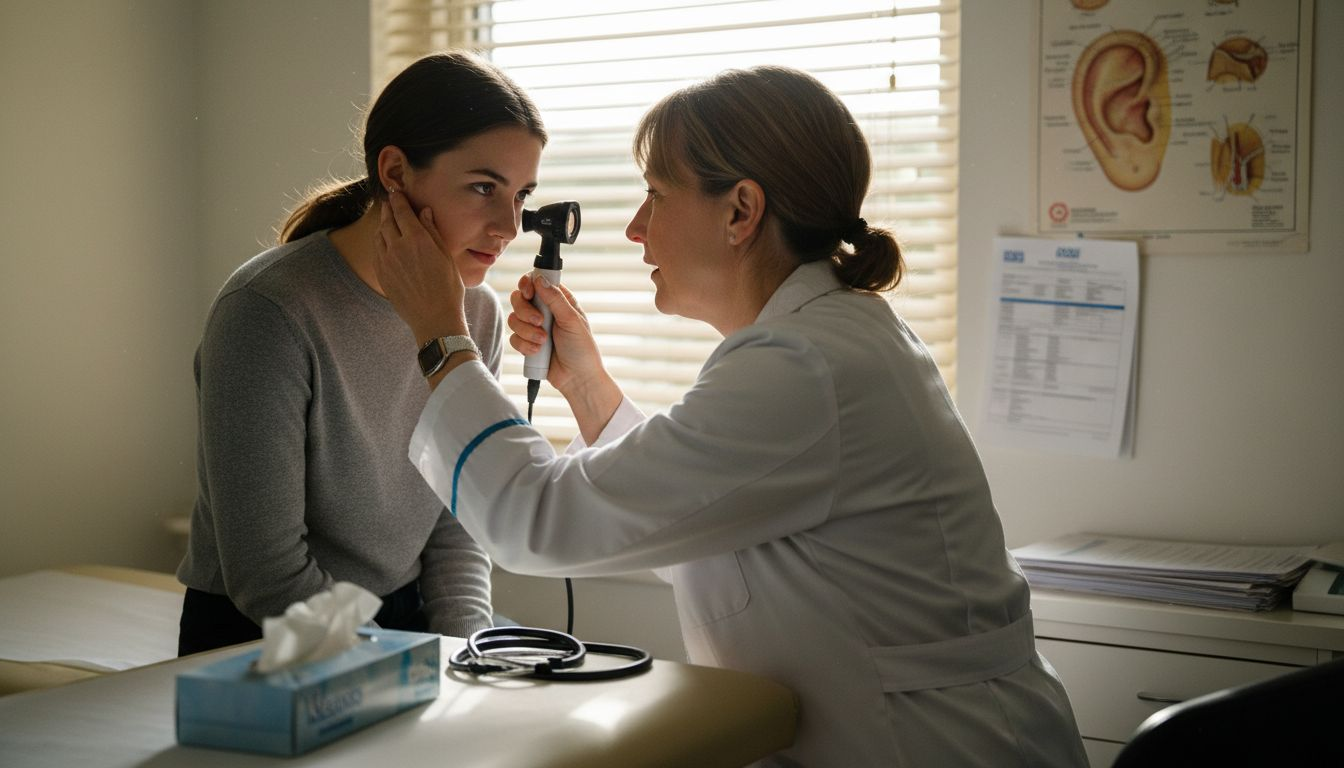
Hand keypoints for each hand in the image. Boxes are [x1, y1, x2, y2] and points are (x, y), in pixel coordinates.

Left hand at [374, 189, 468, 342]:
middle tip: (389, 201)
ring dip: (382, 223)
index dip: (398, 198)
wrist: (434, 319)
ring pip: (379, 234)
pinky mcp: (381, 274)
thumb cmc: (448, 289)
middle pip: (387, 219)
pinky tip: (384, 240)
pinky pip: (376, 251)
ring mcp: (387, 261)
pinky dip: (379, 240)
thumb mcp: (446, 257)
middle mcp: (398, 247)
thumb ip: (433, 231)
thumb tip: (424, 211)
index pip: (402, 211)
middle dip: (388, 208)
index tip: (396, 191)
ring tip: (386, 219)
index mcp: (417, 240)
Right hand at [509, 273, 621, 437]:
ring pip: (513, 319)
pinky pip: (514, 338)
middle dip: (525, 311)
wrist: (577, 379)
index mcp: (559, 300)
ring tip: (543, 342)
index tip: (528, 293)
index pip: (536, 282)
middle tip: (539, 322)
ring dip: (527, 331)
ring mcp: (534, 327)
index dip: (527, 284)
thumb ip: (555, 299)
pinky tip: (538, 352)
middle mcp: (544, 311)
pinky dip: (524, 345)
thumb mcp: (572, 320)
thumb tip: (539, 279)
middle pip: (519, 298)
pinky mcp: (527, 343)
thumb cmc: (582, 349)